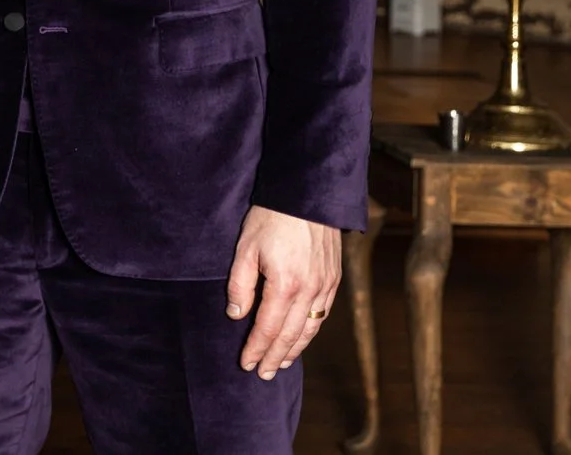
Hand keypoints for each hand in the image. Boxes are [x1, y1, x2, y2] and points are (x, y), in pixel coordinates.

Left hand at [226, 205, 341, 380]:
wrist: (306, 196)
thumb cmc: (270, 218)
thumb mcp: (245, 248)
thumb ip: (240, 284)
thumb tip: (236, 315)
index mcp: (285, 285)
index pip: (269, 328)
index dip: (257, 348)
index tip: (246, 364)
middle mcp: (310, 291)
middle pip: (292, 335)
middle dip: (275, 356)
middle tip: (263, 374)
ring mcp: (325, 286)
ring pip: (311, 328)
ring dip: (295, 349)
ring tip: (281, 364)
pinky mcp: (333, 279)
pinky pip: (323, 314)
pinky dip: (311, 331)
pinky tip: (302, 337)